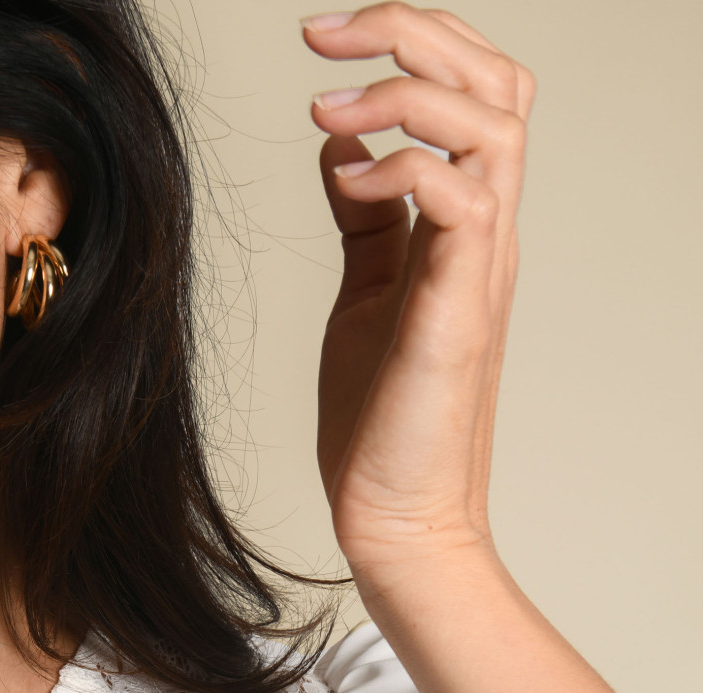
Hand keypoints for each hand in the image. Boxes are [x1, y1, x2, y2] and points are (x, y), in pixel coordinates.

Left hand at [303, 4, 535, 591]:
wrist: (394, 513)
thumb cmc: (381, 415)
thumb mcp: (365, 288)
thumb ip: (365, 216)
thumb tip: (338, 143)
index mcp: (468, 227)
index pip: (476, 94)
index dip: (413, 45)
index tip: (324, 45)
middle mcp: (487, 236)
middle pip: (499, 83)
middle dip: (413, 32)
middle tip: (324, 37)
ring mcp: (480, 270)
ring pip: (494, 123)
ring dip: (404, 92)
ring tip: (324, 106)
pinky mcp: (458, 311)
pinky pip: (459, 199)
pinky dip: (400, 167)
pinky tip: (345, 177)